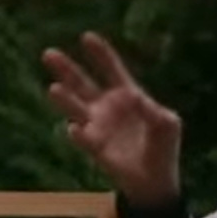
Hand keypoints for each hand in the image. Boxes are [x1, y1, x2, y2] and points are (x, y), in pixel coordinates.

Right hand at [42, 32, 182, 206]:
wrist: (156, 180)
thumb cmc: (163, 146)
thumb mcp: (168, 123)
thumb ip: (154, 110)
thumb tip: (136, 98)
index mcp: (127, 95)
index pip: (111, 70)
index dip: (100, 54)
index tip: (86, 37)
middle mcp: (107, 108)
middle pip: (82, 83)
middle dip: (66, 69)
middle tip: (49, 54)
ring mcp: (98, 127)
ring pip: (76, 108)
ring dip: (64, 99)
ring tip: (53, 88)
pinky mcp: (96, 148)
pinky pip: (84, 139)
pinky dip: (79, 134)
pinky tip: (74, 128)